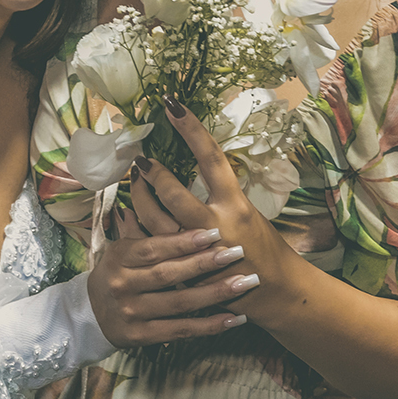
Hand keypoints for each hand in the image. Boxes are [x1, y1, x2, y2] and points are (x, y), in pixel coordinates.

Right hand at [87, 213, 253, 346]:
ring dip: (215, 293)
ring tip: (244, 282)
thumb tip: (148, 180)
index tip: (214, 231)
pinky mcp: (141, 336)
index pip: (154, 247)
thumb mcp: (120, 249)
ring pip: (179, 303)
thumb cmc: (115, 274)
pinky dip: (209, 325)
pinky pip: (181, 330)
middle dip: (205, 263)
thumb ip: (140, 226)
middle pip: (168, 273)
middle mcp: (123, 284)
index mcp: (119, 257)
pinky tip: (234, 318)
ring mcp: (131, 312)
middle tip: (237, 252)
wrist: (89, 315)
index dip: (183, 241)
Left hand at [128, 97, 293, 315]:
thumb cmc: (262, 246)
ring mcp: (196, 251)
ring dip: (138, 198)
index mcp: (235, 205)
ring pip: (154, 221)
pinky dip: (134, 228)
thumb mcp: (246, 212)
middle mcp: (215, 225)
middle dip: (152, 173)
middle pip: (172, 193)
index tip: (172, 105)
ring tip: (132, 182)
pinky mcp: (183, 271)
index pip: (210, 157)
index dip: (190, 128)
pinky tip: (125, 214)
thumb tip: (194, 166)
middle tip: (139, 158)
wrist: (272, 293)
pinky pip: (150, 246)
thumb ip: (219, 193)